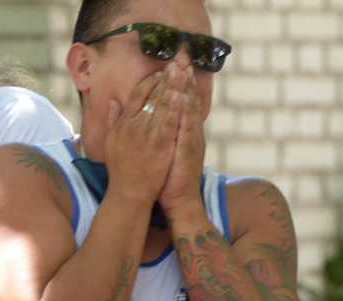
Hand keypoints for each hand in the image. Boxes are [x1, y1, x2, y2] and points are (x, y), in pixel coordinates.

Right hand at [103, 62, 187, 202]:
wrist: (129, 192)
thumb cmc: (120, 169)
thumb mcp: (111, 141)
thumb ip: (113, 120)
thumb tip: (114, 102)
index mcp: (124, 122)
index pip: (137, 94)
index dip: (150, 80)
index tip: (160, 70)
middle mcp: (134, 124)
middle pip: (151, 95)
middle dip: (165, 77)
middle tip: (176, 63)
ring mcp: (148, 133)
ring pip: (162, 104)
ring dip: (173, 86)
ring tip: (182, 71)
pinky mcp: (161, 144)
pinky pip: (171, 121)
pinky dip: (176, 106)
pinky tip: (184, 94)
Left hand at [159, 65, 206, 220]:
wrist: (179, 201)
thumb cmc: (168, 176)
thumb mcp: (163, 149)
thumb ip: (159, 131)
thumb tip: (151, 116)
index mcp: (182, 131)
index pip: (181, 102)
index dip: (178, 82)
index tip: (174, 62)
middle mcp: (190, 132)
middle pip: (188, 100)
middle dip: (185, 78)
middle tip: (182, 56)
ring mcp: (191, 141)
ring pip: (190, 111)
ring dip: (188, 89)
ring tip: (185, 70)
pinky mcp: (188, 152)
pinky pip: (188, 129)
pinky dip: (186, 113)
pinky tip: (184, 99)